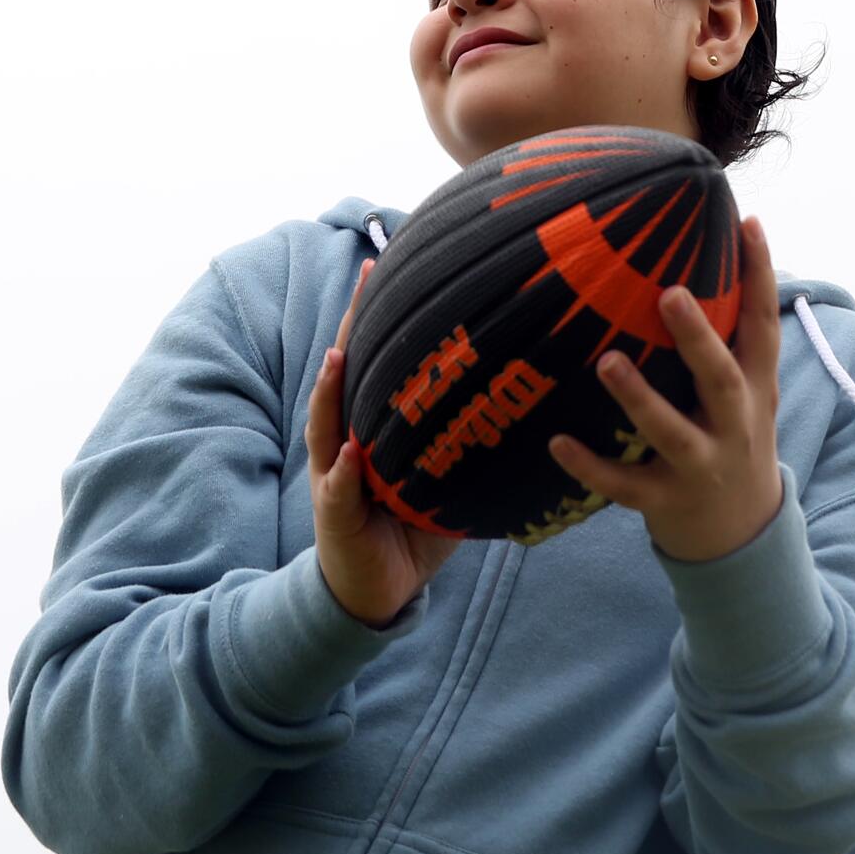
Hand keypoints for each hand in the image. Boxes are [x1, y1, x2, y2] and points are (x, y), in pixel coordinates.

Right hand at [307, 258, 461, 627]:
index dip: (381, 317)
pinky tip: (353, 454)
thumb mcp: (442, 476)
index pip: (375, 363)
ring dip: (333, 391)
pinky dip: (346, 473)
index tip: (391, 265)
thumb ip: (466, 441)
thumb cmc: (412, 525)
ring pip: (328, 426)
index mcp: (371, 429)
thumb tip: (526, 401)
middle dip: (353, 330)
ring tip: (340, 357)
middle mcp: (345, 443)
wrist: (376, 589)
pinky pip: (339, 490)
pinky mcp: (335, 516)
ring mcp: (334, 477)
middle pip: (344, 376)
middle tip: (365, 282)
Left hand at [548, 216, 783, 561]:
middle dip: (699, 340)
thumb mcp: (749, 394)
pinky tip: (557, 442)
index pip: (763, 328)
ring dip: (640, 399)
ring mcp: (700, 468)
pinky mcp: (664, 503)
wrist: (741, 537)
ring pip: (671, 434)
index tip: (748, 222)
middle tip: (670, 293)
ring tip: (608, 362)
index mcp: (757, 391)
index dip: (760, 275)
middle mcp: (735, 428)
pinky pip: (625, 485)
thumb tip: (701, 256)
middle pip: (723, 381)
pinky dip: (591, 466)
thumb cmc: (732, 440)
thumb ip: (731, 340)